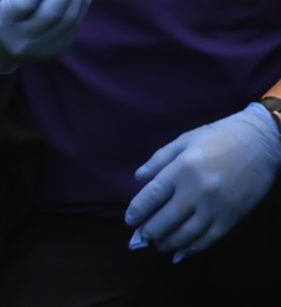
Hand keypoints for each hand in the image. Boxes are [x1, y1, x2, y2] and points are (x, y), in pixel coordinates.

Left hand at [128, 103, 280, 259]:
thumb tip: (138, 179)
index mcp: (181, 169)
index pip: (152, 196)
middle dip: (150, 231)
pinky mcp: (232, 217)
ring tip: (158, 245)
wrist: (260, 142)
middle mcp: (196, 190)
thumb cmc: (218, 136)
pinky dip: (194, 248)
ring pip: (187, 233)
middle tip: (140, 238)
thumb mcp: (184, 140)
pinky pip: (210, 237)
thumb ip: (159, 160)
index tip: (129, 221)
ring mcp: (216, 206)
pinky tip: (182, 252)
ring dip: (169, 242)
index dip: (138, 211)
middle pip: (167, 218)